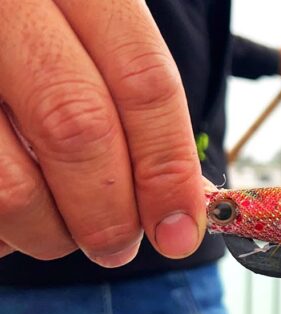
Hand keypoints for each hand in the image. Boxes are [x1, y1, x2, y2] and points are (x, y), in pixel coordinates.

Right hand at [0, 1, 205, 266]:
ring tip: (58, 230)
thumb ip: (138, 107)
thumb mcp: (95, 39)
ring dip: (49, 232)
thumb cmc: (41, 31)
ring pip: (12, 182)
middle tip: (118, 247)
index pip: (145, 83)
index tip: (180, 231)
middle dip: (111, 213)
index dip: (169, 169)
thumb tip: (187, 203)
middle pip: (80, 129)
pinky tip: (9, 214)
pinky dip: (2, 231)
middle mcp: (12, 8)